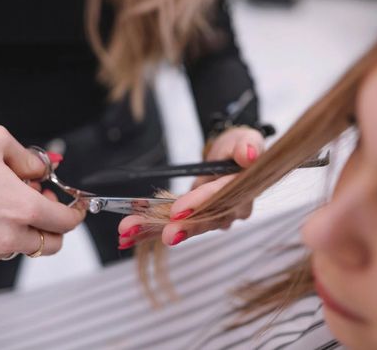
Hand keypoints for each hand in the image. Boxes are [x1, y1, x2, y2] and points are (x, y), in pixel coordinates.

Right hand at [0, 126, 84, 261]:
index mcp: (21, 208)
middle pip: (52, 244)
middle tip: (44, 200)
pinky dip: (6, 233)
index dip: (77, 213)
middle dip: (55, 224)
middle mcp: (6, 235)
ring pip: (26, 247)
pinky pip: (0, 249)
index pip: (66, 222)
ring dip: (29, 227)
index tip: (78, 206)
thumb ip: (28, 158)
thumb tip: (42, 168)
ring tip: (13, 200)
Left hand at [118, 127, 263, 247]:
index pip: (220, 198)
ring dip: (154, 229)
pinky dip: (149, 230)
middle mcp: (228, 209)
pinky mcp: (194, 216)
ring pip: (183, 225)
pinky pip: (172, 224)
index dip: (199, 204)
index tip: (177, 211)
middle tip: (159, 235)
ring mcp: (211, 216)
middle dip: (179, 228)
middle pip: (203, 220)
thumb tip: (248, 155)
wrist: (230, 156)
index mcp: (242, 191)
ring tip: (128, 232)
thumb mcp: (245, 139)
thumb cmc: (238, 147)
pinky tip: (128, 236)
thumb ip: (247, 146)